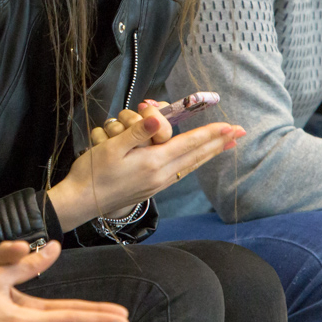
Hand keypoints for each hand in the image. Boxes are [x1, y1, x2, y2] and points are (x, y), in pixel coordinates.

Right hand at [49, 107, 241, 228]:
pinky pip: (180, 171)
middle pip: (196, 155)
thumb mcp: (111, 148)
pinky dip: (193, 161)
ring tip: (223, 144)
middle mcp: (161, 175)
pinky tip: (195, 159)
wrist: (81, 202)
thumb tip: (158, 119)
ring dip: (207, 151)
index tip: (231, 126)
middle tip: (240, 133)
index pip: (189, 143)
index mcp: (153, 162)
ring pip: (190, 164)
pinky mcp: (152, 188)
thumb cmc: (92, 172)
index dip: (211, 133)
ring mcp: (158, 183)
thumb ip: (137, 133)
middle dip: (218, 142)